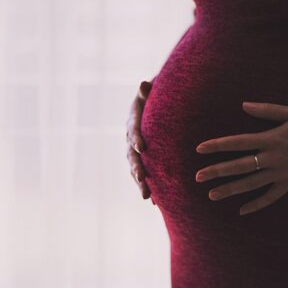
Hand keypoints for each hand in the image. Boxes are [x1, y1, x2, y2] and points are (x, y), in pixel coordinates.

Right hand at [125, 79, 155, 203]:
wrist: (154, 108)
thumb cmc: (153, 98)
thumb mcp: (150, 92)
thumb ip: (146, 91)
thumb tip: (144, 83)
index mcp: (132, 123)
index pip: (132, 131)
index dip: (135, 138)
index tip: (141, 147)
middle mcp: (131, 140)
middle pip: (132, 156)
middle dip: (137, 168)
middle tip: (142, 178)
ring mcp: (135, 153)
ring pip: (136, 170)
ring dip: (141, 184)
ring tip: (147, 197)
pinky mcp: (144, 162)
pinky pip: (145, 176)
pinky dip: (149, 188)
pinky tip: (155, 203)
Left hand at [194, 102, 287, 215]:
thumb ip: (266, 110)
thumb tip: (243, 105)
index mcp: (271, 138)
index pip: (237, 142)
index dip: (217, 145)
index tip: (200, 149)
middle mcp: (273, 158)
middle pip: (239, 166)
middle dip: (217, 171)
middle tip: (197, 177)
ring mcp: (282, 173)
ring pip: (251, 184)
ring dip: (231, 190)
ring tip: (212, 195)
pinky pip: (271, 197)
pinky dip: (257, 204)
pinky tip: (242, 211)